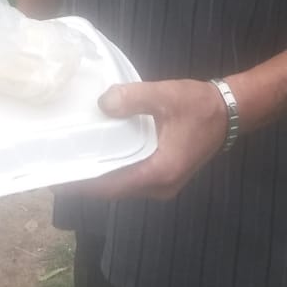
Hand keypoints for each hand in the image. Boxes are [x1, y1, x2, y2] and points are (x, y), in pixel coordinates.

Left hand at [68, 79, 228, 200]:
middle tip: (55, 167)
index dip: (83, 183)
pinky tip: (98, 155)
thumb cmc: (200, 105)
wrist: (230, 113)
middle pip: (113, 190)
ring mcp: (162, 184)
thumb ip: (134, 98)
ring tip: (70, 162)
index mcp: (160, 171)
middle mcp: (160, 186)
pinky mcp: (162, 176)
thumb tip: (103, 103)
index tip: (56, 176)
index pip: (112, 185)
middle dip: (85, 181)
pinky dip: (113, 170)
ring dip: (98, 177)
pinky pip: (131, 179)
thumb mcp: (166, 95)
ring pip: (121, 186)